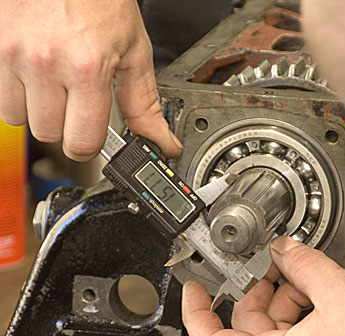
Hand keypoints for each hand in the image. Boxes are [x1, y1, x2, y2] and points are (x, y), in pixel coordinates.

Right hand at [0, 0, 181, 160]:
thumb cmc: (101, 0)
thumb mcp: (134, 52)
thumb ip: (144, 104)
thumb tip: (161, 141)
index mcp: (87, 68)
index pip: (82, 143)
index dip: (90, 146)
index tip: (93, 137)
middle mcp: (47, 64)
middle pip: (50, 136)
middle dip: (67, 128)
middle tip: (78, 106)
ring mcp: (15, 55)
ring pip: (22, 121)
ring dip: (42, 114)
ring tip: (58, 88)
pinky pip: (2, 99)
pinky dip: (21, 96)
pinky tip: (39, 78)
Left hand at [183, 236, 344, 335]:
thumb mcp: (342, 291)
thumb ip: (304, 263)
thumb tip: (284, 249)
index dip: (196, 314)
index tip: (193, 290)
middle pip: (251, 327)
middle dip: (260, 290)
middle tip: (273, 265)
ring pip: (276, 329)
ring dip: (286, 296)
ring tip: (307, 275)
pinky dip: (301, 310)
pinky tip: (318, 291)